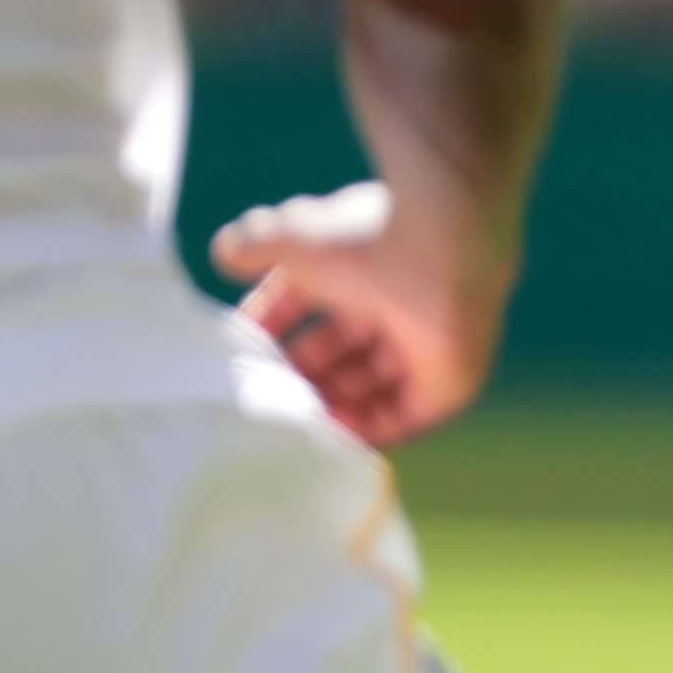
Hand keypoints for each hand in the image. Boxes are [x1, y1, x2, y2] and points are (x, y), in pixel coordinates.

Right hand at [208, 177, 497, 446]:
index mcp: (361, 264)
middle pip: (339, 349)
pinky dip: (363, 427)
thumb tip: (224, 254)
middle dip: (299, 371)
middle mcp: (394, 302)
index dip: (273, 322)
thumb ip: (253, 244)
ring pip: (367, 383)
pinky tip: (324, 434)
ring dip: (326, 402)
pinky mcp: (448, 380)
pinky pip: (400, 414)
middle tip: (261, 393)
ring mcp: (423, 343)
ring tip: (285, 419)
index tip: (239, 347)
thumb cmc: (364, 237)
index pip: (308, 300)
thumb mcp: (291, 238)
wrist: (439, 245)